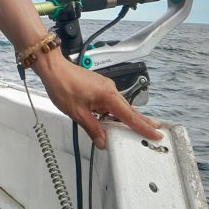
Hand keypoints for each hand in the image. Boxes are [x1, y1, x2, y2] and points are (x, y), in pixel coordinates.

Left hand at [33, 52, 161, 148]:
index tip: (157, 134)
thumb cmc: (62, 84)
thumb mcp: (77, 112)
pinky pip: (110, 101)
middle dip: (141, 121)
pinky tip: (115, 120)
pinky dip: (115, 111)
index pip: (130, 115)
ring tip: (139, 128)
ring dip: (127, 117)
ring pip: (119, 106)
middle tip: (157, 131)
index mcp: (107, 95)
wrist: (52, 67)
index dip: (143, 127)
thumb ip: (92, 128)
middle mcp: (109, 89)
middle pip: (128, 110)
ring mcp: (103, 86)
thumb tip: (102, 141)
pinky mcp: (97, 86)